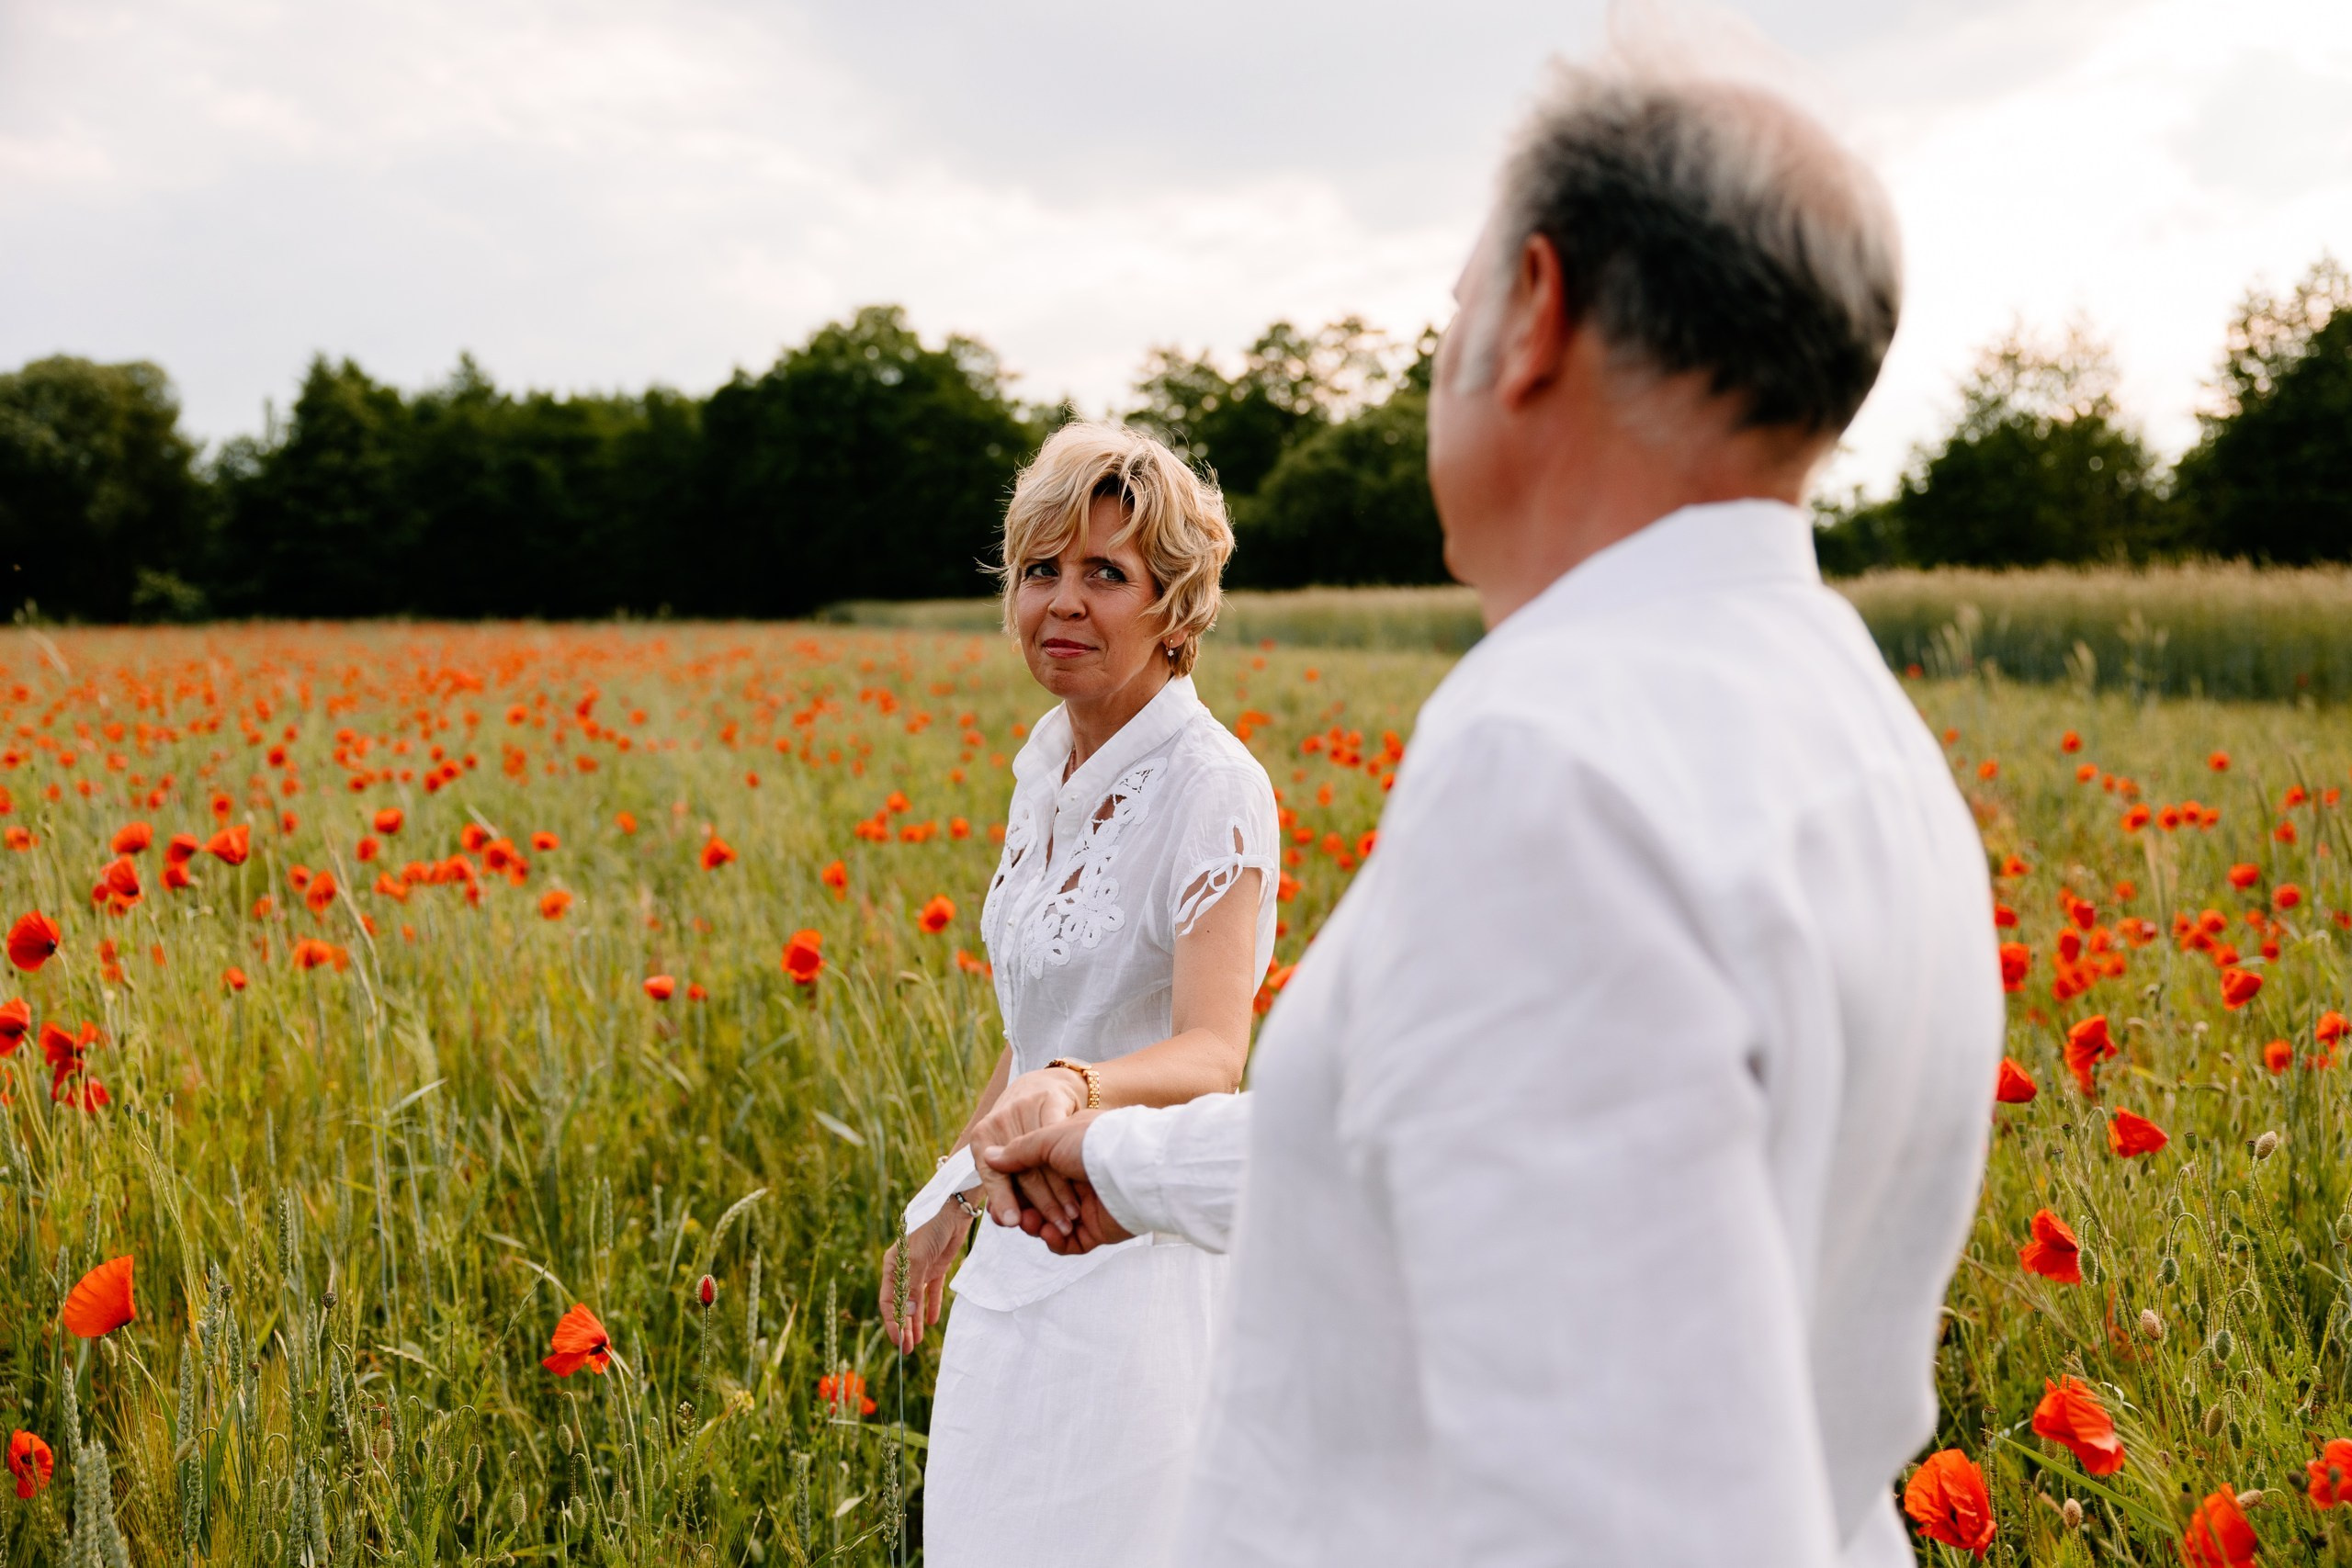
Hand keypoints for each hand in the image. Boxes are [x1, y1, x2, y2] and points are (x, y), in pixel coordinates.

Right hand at [880, 1202, 970, 1351]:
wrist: (954, 1207)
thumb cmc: (930, 1227)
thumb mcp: (918, 1257)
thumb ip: (911, 1286)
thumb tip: (906, 1314)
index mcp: (893, 1266)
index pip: (889, 1300)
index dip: (892, 1322)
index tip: (898, 1340)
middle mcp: (904, 1269)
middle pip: (902, 1304)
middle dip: (904, 1327)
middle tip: (908, 1349)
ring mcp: (920, 1269)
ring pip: (916, 1301)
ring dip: (916, 1321)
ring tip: (918, 1341)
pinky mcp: (936, 1266)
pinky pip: (931, 1291)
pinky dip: (932, 1306)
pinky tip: (932, 1321)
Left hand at [966, 1066, 1087, 1232]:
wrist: (1041, 1087)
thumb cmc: (1022, 1131)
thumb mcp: (1008, 1155)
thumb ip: (1005, 1186)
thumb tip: (1006, 1221)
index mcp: (981, 1137)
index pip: (992, 1175)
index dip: (1003, 1200)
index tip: (1014, 1223)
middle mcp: (998, 1120)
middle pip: (1021, 1171)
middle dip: (1042, 1205)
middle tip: (1058, 1230)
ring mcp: (1023, 1108)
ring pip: (1043, 1159)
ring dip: (1061, 1192)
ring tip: (1072, 1217)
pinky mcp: (1049, 1100)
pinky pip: (1060, 1140)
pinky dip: (1071, 1164)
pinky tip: (1082, 1184)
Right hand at [985, 1113, 1133, 1254]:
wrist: (1131, 1168)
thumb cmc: (1092, 1143)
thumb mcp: (1049, 1138)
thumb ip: (1019, 1151)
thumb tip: (989, 1157)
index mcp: (1069, 1154)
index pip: (1035, 1174)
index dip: (1015, 1186)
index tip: (999, 1193)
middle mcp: (1080, 1180)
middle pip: (1041, 1203)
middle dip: (1024, 1210)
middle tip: (1010, 1216)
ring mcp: (1090, 1206)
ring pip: (1053, 1224)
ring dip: (1037, 1226)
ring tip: (1031, 1224)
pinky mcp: (1099, 1230)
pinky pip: (1070, 1243)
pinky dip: (1056, 1242)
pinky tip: (1049, 1233)